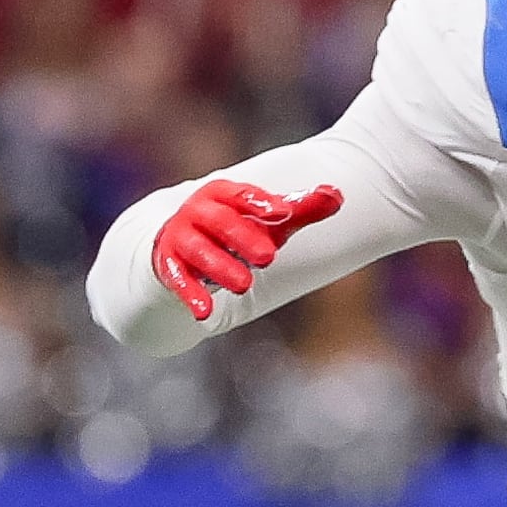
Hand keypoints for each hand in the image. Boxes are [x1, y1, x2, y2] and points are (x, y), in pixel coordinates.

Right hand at [151, 178, 343, 321]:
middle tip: (269, 257)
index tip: (283, 213)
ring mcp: (180, 238)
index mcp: (222, 194)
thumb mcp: (268, 221)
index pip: (241, 194)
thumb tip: (337, 195)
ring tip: (245, 285)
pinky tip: (205, 313)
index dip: (261, 203)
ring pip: (199, 250)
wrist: (182, 245)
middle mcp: (197, 212)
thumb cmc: (235, 230)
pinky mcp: (169, 265)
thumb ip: (301, 209)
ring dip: (221, 267)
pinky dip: (191, 295)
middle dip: (243, 237)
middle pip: (220, 222)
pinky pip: (178, 279)